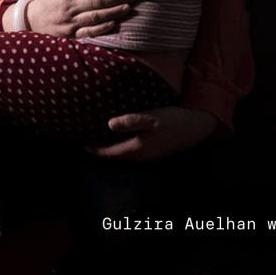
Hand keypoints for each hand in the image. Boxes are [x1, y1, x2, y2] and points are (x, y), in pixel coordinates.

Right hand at [26, 0, 131, 38]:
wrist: (32, 20)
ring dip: (114, 12)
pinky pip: (90, 32)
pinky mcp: (72, 34)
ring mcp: (70, 21)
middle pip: (97, 1)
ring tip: (127, 8)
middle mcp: (69, 6)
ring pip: (96, 17)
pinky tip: (114, 23)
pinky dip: (103, 28)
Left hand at [85, 106, 216, 161]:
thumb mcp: (151, 117)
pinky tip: (121, 138)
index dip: (93, 149)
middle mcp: (140, 157)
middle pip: (114, 156)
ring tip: (100, 139)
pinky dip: (122, 146)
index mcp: (136, 150)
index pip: (108, 153)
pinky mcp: (154, 152)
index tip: (80, 143)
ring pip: (123, 155)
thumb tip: (109, 124)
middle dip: (100, 150)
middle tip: (86, 140)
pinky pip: (132, 152)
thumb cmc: (172, 120)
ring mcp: (148, 156)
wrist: (195, 127)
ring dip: (111, 148)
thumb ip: (130, 121)